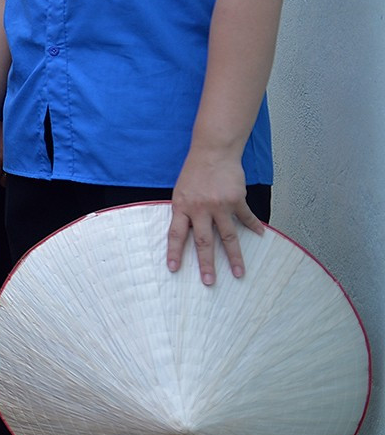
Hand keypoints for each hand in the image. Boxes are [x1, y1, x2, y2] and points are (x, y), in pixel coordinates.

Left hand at [168, 147, 263, 283]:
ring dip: (234, 257)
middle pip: (203, 242)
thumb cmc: (194, 172)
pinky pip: (246, 218)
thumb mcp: (180, 191)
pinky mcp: (236, 200)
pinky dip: (254, 227)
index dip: (174, 253)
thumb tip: (185, 234)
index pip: (176, 234)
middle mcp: (200, 208)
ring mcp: (219, 205)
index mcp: (181, 207)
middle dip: (206, 264)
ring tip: (238, 273)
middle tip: (209, 282)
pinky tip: (260, 237)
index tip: (173, 270)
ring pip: (228, 237)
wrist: (212, 151)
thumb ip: (184, 212)